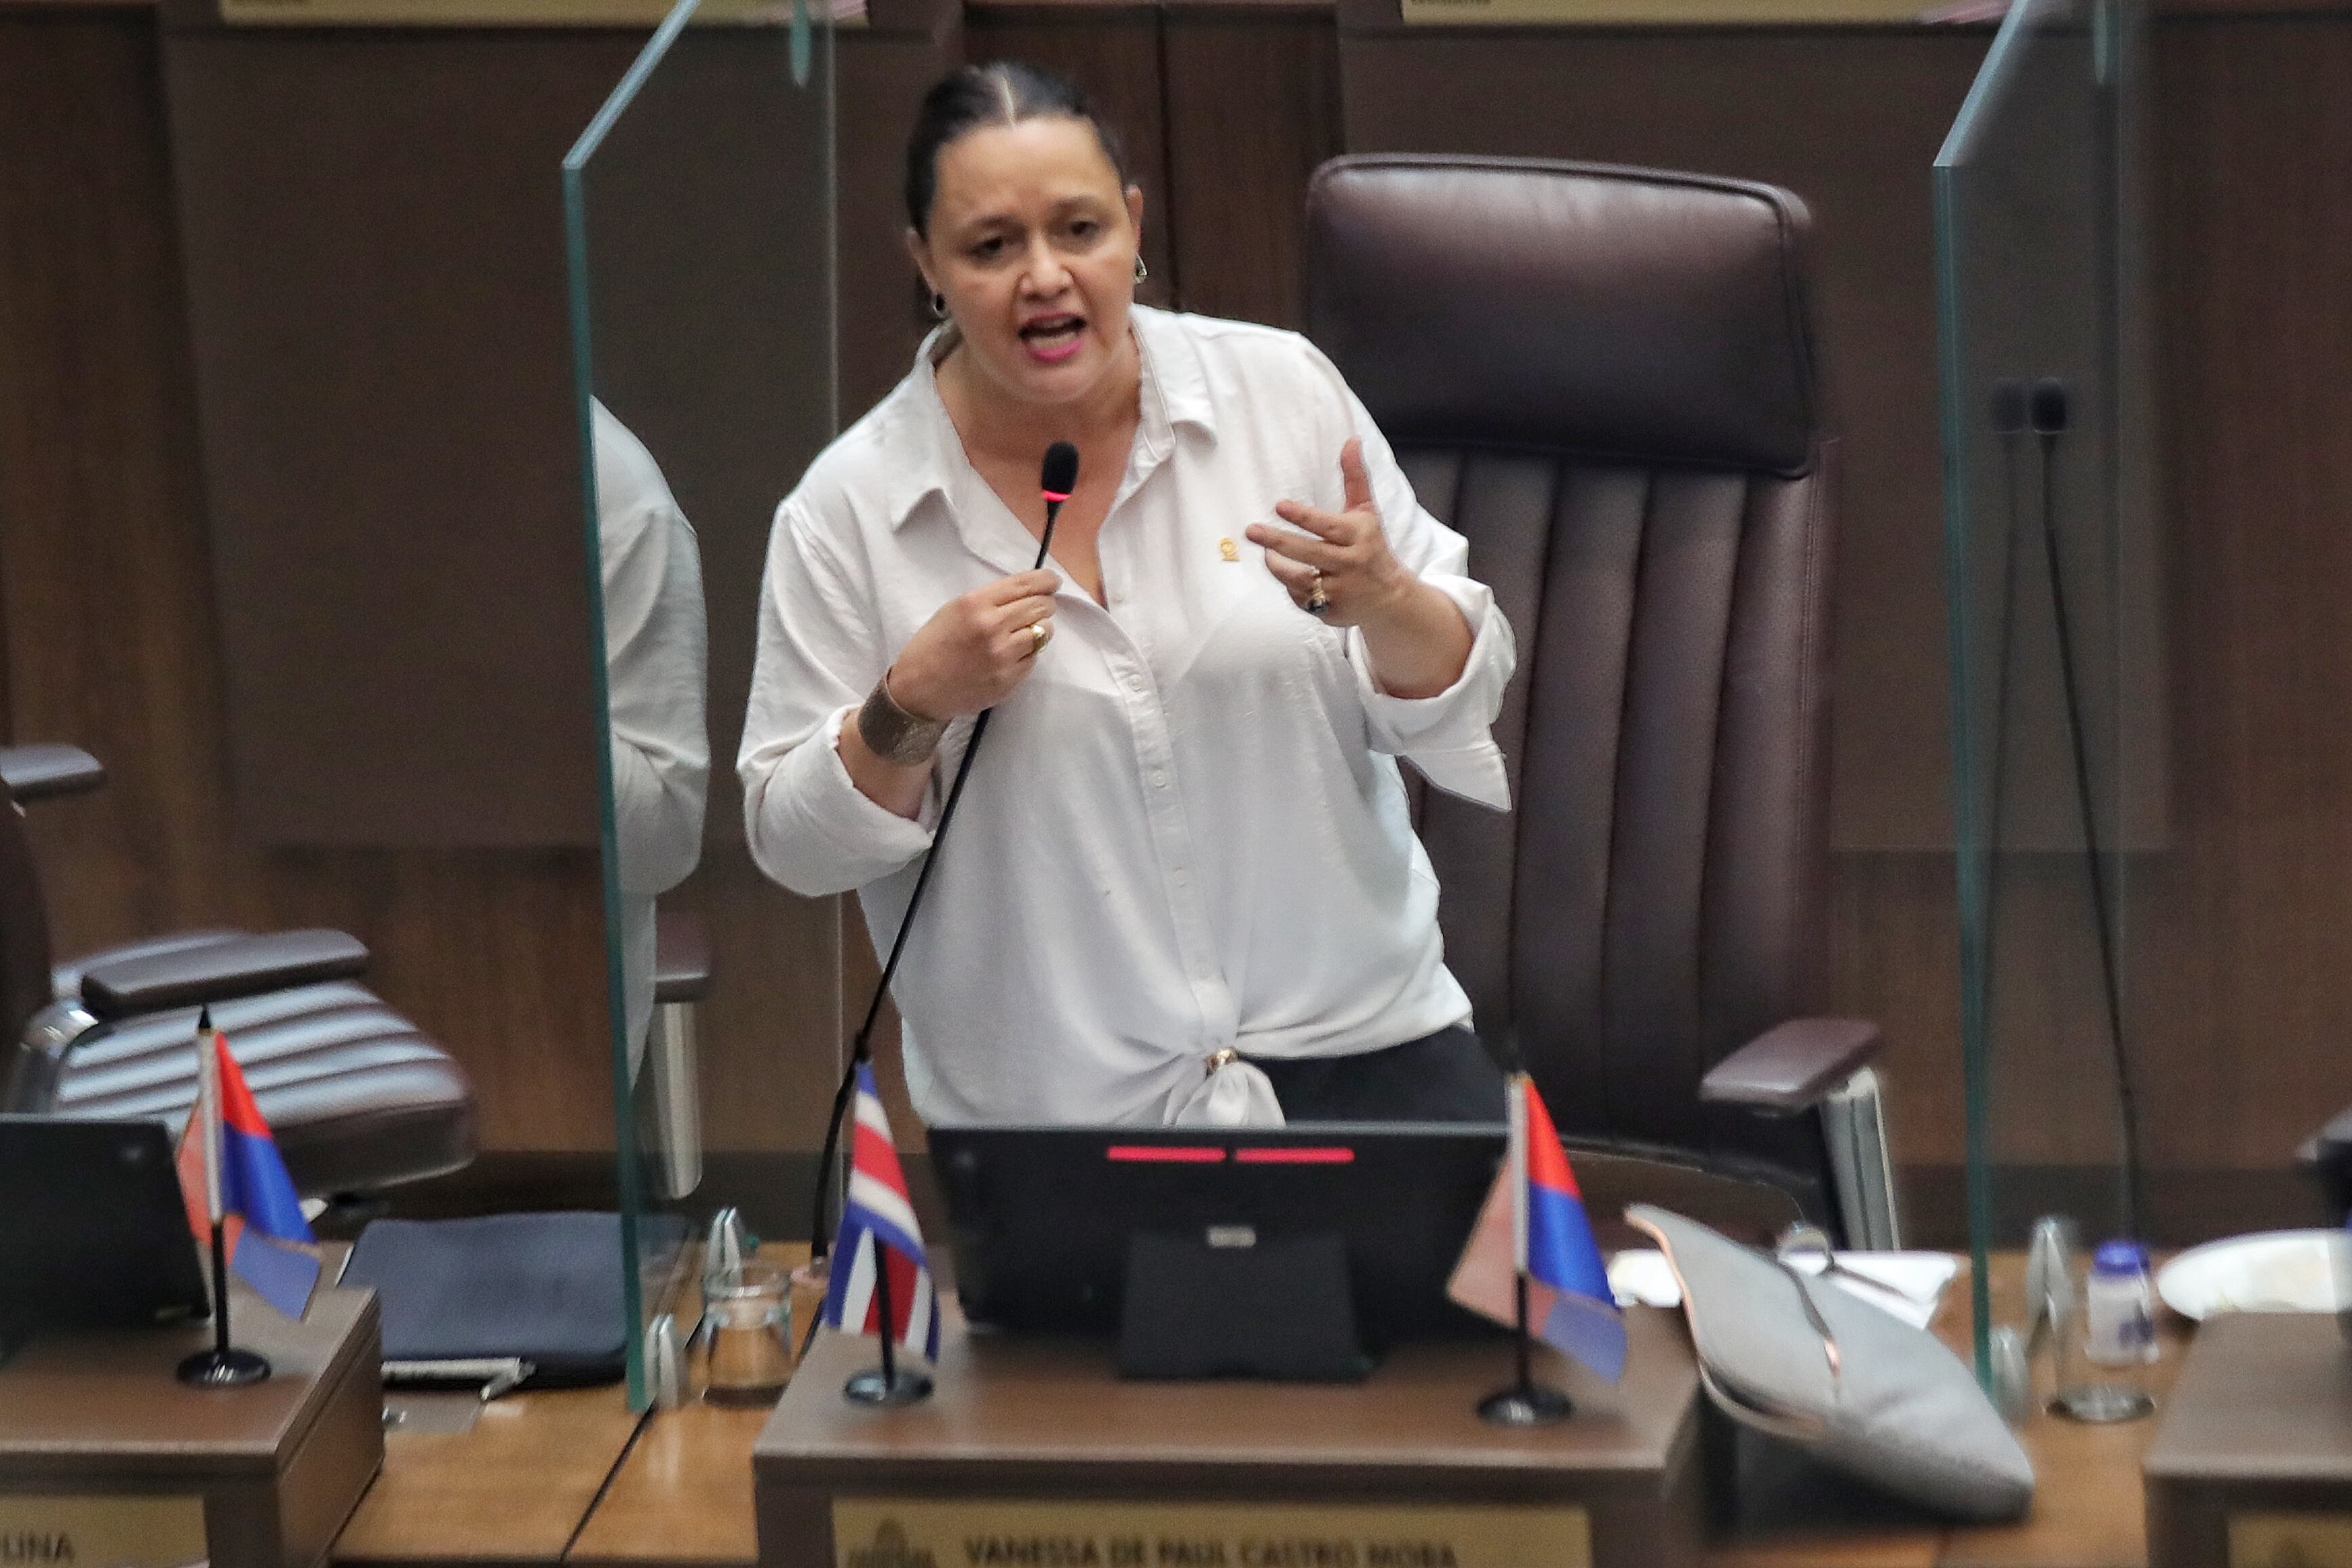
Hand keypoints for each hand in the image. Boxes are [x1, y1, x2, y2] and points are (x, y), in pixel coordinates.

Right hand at [887, 569, 1059, 720]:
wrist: (918, 689)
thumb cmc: (932, 645)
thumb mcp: (954, 610)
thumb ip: (990, 600)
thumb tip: (1027, 593)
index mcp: (975, 603)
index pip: (1025, 585)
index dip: (1046, 580)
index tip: (1053, 581)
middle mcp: (993, 627)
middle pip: (1041, 606)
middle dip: (1045, 604)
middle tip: (1040, 607)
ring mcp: (1003, 655)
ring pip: (1044, 632)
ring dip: (1040, 629)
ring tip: (1024, 632)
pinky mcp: (1010, 679)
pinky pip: (1034, 658)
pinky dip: (1028, 653)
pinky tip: (1011, 655)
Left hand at [1246, 439, 1414, 628]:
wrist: (1390, 597)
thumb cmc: (1371, 545)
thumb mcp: (1366, 511)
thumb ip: (1355, 477)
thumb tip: (1351, 440)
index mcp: (1358, 536)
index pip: (1327, 526)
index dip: (1302, 517)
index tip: (1279, 506)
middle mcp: (1349, 564)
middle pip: (1307, 553)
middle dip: (1276, 541)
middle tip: (1250, 530)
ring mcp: (1339, 591)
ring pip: (1298, 579)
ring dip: (1278, 566)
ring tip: (1266, 552)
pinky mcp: (1330, 612)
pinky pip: (1301, 598)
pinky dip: (1291, 586)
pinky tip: (1290, 574)